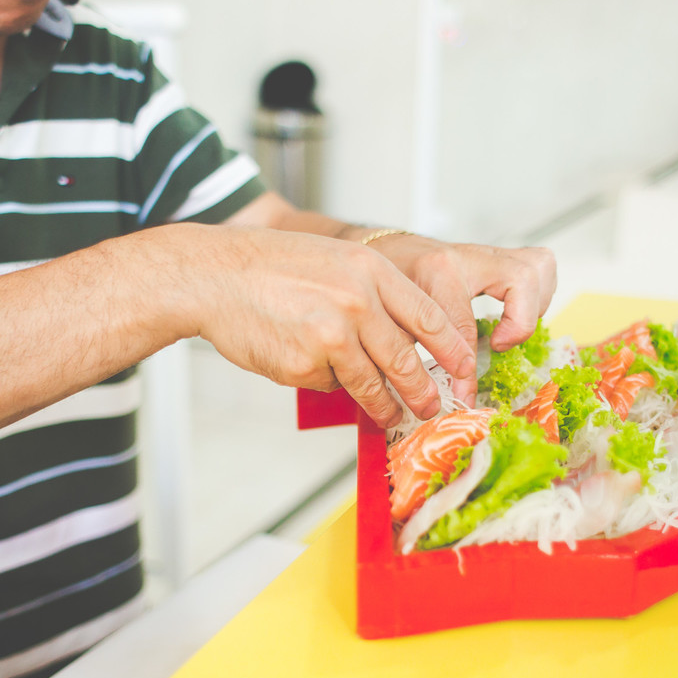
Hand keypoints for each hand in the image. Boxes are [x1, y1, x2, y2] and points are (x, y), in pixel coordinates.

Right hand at [189, 228, 478, 427]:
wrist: (213, 276)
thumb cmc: (271, 266)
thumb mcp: (333, 261)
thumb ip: (371, 294)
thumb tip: (404, 341)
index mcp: (369, 271)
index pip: (428, 317)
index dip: (452, 350)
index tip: (464, 370)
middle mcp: (357, 302)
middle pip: (406, 359)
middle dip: (423, 392)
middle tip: (432, 408)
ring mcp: (331, 336)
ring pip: (371, 382)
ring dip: (383, 405)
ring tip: (390, 416)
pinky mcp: (305, 365)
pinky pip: (329, 385)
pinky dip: (326, 383)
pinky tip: (307, 364)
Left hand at [366, 235, 556, 401]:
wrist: (380, 250)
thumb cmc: (382, 283)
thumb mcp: (386, 318)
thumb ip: (406, 353)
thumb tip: (424, 396)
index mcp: (435, 272)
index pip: (463, 325)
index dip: (468, 371)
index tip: (464, 397)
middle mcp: (465, 256)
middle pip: (520, 279)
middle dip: (520, 323)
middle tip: (498, 346)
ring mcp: (484, 253)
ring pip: (537, 267)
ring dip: (535, 305)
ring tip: (513, 330)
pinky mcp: (496, 256)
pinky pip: (538, 266)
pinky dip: (538, 292)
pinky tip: (518, 314)